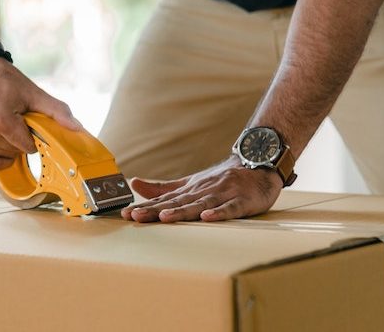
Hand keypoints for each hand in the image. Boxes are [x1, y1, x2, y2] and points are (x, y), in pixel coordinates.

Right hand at [0, 57, 81, 169]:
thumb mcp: (34, 93)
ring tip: (4, 122)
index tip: (28, 121)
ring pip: (5, 157)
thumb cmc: (4, 80)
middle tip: (15, 118)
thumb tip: (76, 128)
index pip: (28, 147)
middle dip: (21, 139)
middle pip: (16, 152)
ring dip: (9, 145)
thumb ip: (57, 111)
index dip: (33, 135)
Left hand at [121, 156, 282, 222]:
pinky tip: (207, 217)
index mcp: (189, 189)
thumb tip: (134, 183)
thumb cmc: (221, 180)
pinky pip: (230, 208)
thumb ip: (162, 187)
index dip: (145, 206)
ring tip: (165, 217)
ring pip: (199, 204)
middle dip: (156, 210)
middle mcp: (203, 191)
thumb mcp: (189, 183)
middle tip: (137, 216)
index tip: (126, 214)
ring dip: (182, 211)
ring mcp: (222, 195)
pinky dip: (219, 212)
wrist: (257, 166)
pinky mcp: (241, 201)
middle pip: (177, 202)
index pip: (164, 200)